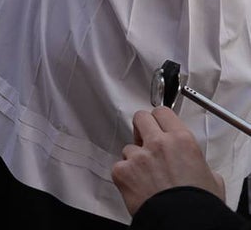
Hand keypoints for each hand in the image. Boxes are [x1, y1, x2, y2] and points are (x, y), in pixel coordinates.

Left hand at [111, 107, 225, 215]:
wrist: (182, 221)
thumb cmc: (197, 204)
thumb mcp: (211, 177)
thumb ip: (196, 161)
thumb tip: (193, 162)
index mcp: (182, 140)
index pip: (163, 112)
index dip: (160, 119)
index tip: (158, 124)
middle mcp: (158, 143)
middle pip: (140, 117)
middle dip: (142, 128)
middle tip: (146, 139)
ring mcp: (138, 156)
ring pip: (129, 146)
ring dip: (135, 157)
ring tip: (147, 175)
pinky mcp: (122, 171)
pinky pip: (119, 166)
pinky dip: (126, 175)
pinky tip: (138, 186)